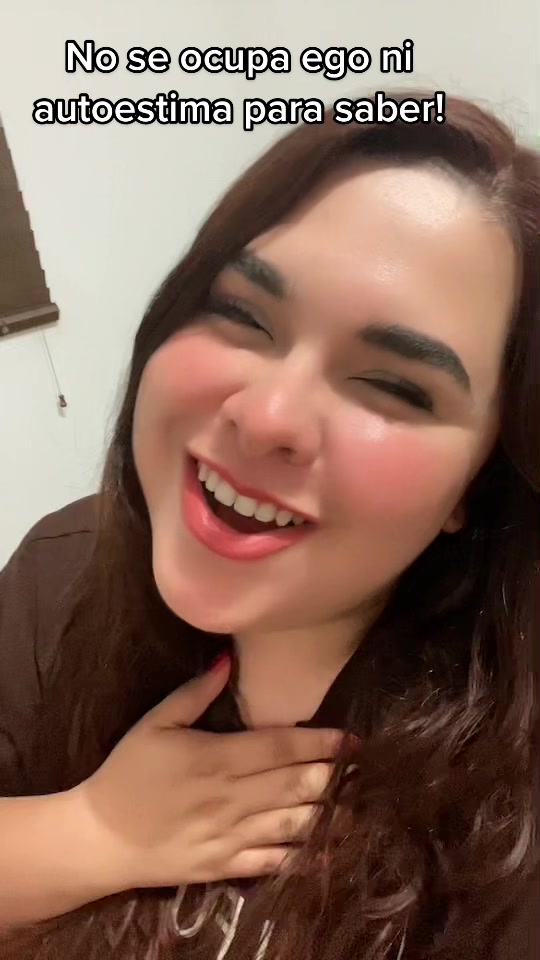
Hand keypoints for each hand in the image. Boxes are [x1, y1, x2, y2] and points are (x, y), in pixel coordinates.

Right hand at [72, 657, 342, 890]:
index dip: (319, 743)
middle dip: (331, 775)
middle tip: (359, 766)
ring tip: (351, 800)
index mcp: (216, 758)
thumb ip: (194, 692)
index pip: (280, 748)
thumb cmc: (127, 774)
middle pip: (295, 785)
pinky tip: (325, 845)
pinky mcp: (225, 866)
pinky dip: (302, 854)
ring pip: (291, 824)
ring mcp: (230, 836)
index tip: (349, 739)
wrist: (100, 838)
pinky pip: (272, 862)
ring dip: (326, 810)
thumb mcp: (154, 723)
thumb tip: (228, 660)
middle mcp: (230, 798)